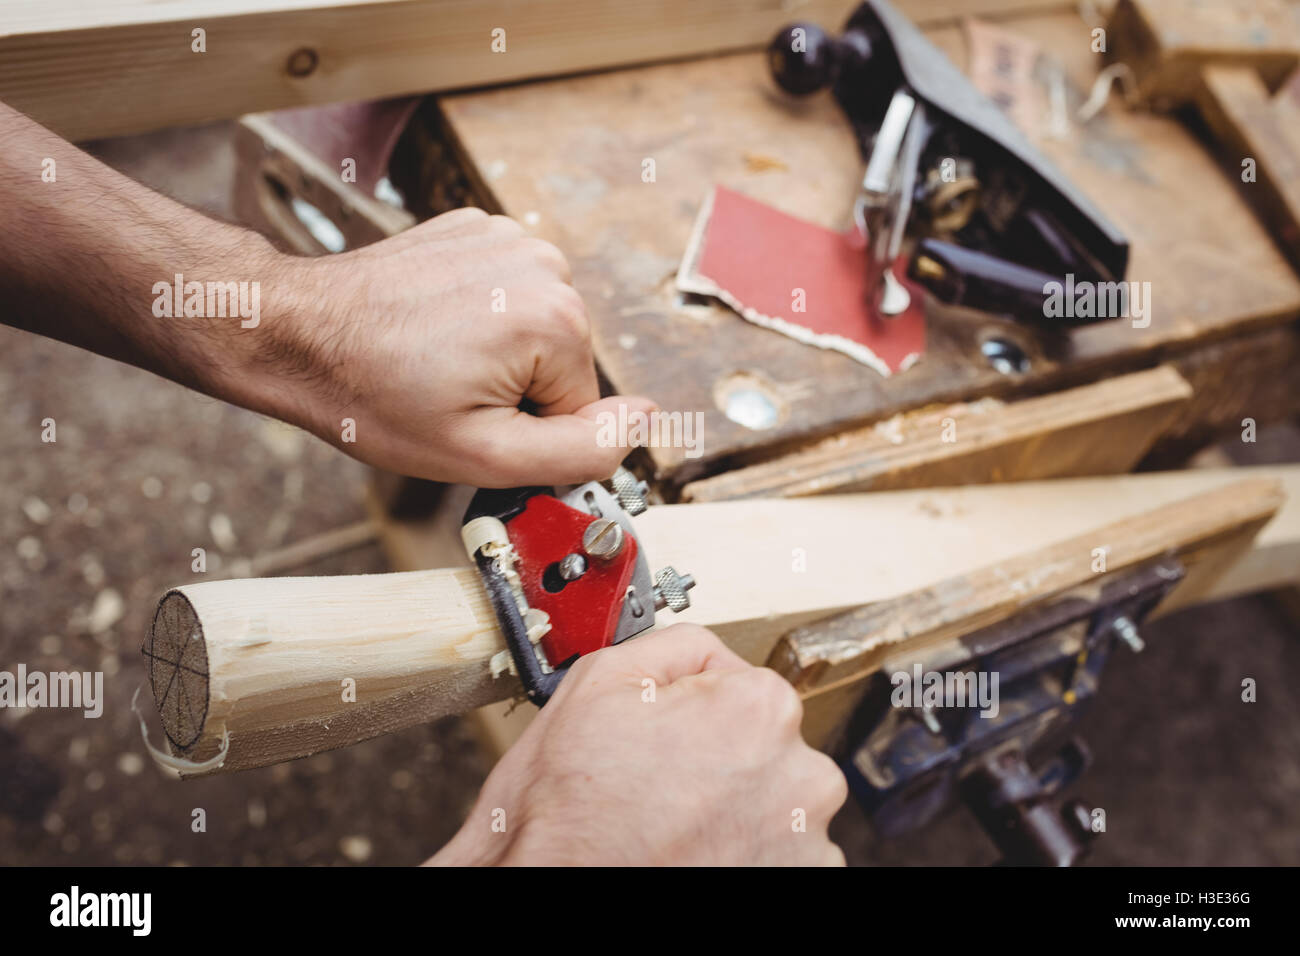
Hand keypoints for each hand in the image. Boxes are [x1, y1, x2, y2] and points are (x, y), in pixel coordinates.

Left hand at [245, 207, 655, 486]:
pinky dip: (480, 316)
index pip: (583, 409)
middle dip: (517, 391)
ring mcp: (511, 237)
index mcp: (555, 319)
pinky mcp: (480, 229)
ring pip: (540, 331)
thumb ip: (579, 449)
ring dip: (499, 354)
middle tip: (448, 393)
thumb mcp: (483, 455)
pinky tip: (435, 326)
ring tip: (437, 358)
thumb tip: (644, 422)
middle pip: (566, 365)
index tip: (472, 421)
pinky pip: (509, 295)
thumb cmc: (373, 395)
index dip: (530, 431)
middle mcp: (545, 264)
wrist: (297, 332)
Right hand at [429, 624, 847, 865]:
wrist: (559, 888)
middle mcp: (803, 775)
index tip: (663, 738)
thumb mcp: (598, 682)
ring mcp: (805, 841)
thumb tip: (705, 651)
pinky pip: (779, 854)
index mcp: (762, 710)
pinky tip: (694, 854)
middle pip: (763, 745)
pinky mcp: (802, 882)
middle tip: (662, 786)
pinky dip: (744, 853)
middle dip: (720, 759)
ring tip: (675, 827)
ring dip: (735, 811)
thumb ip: (672, 645)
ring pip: (771, 802)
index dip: (691, 710)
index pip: (739, 685)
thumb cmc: (570, 814)